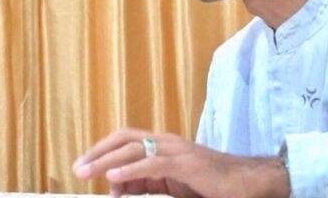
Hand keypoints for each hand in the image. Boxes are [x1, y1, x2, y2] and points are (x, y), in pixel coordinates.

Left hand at [72, 128, 290, 197]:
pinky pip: (153, 165)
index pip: (125, 142)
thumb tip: (117, 187)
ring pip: (133, 150)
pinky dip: (131, 172)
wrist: (250, 182)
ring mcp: (176, 151)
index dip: (102, 151)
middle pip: (124, 140)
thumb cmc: (213, 185)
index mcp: (162, 147)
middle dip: (97, 152)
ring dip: (106, 161)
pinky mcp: (187, 164)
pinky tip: (114, 179)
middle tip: (77, 168)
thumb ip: (146, 183)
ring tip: (86, 172)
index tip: (85, 165)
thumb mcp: (172, 185)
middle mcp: (166, 143)